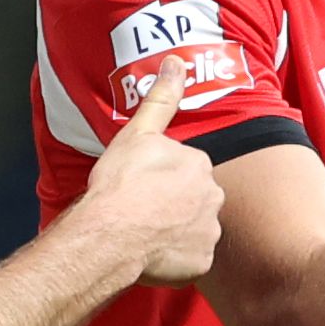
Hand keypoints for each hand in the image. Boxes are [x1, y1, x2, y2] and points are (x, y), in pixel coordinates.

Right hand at [72, 65, 225, 283]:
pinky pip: (192, 257)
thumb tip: (176, 62)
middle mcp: (214, 198)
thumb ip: (161, 99)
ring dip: (175, 230)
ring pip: (194, 228)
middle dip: (173, 203)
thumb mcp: (138, 133)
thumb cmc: (119, 184)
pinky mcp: (202, 262)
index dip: (161, 176)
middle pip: (195, 198)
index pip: (186, 169)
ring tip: (146, 231)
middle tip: (143, 209)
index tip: (141, 184)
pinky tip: (153, 251)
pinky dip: (176, 257)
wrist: (111, 235)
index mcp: (200, 165)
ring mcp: (210, 232)